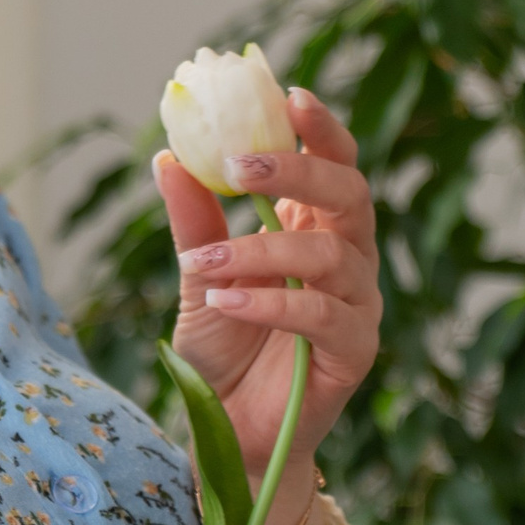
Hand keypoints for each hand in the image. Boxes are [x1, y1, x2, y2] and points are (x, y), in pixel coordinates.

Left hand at [155, 86, 380, 520]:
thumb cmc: (223, 351)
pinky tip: (224, 299)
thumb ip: (194, 221)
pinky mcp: (355, 354)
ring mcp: (358, 307)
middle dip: (298, 170)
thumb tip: (166, 157)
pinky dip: (271, 302)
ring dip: (261, 249)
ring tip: (203, 260)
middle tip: (239, 164)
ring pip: (330, 255)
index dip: (322, 129)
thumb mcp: (199, 275)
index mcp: (315, 229)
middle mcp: (347, 260)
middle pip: (350, 194)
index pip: (335, 165)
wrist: (227, 430)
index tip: (290, 94)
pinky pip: (322, 316)